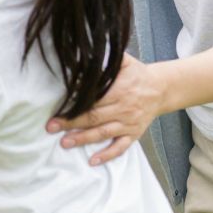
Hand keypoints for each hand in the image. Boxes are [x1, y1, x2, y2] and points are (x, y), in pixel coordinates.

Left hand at [46, 55, 162, 166]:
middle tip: (51, 127)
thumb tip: (86, 51)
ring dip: (83, 139)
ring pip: (103, 133)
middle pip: (94, 117)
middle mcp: (123, 108)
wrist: (161, 89)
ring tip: (64, 143)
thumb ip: (107, 57)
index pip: (93, 99)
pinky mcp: (133, 134)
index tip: (58, 107)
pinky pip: (120, 147)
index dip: (76, 104)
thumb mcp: (124, 61)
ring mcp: (128, 123)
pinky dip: (107, 155)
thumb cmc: (137, 74)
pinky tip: (93, 161)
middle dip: (71, 123)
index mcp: (119, 90)